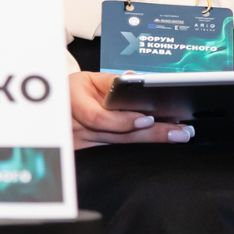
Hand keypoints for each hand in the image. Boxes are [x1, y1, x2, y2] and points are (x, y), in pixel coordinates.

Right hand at [69, 71, 194, 148]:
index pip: (98, 118)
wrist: (54, 109)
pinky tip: (158, 144)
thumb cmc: (72, 91)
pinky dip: (140, 148)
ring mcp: (83, 145)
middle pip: (117, 136)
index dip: (123, 120)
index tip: (147, 118)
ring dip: (151, 140)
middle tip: (180, 131)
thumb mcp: (86, 79)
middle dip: (152, 133)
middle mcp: (76, 128)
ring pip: (121, 146)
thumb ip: (111, 81)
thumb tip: (137, 79)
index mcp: (73, 102)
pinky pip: (118, 152)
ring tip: (176, 135)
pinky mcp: (89, 155)